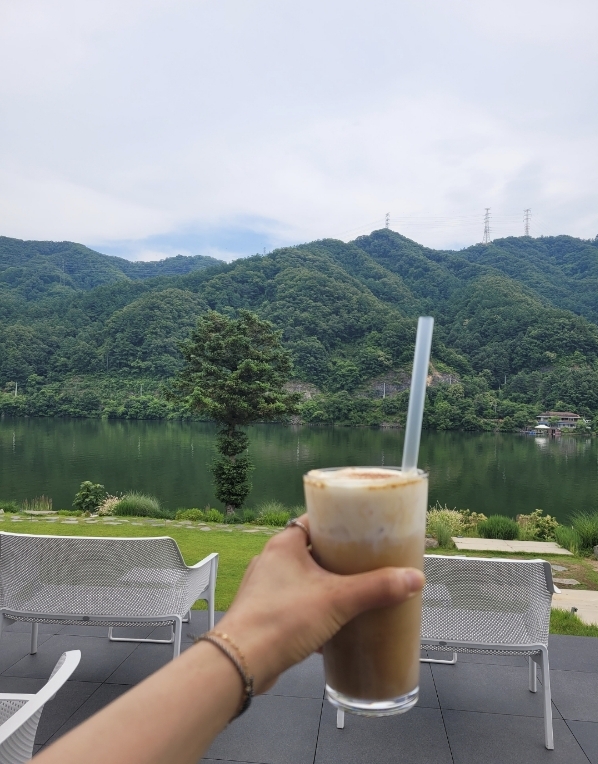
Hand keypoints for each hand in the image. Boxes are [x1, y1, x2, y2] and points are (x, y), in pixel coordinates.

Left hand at [216, 514, 424, 692]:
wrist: (242, 662)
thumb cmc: (281, 620)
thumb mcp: (338, 600)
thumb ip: (377, 588)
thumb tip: (414, 578)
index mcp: (285, 544)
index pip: (316, 520)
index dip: (339, 522)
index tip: (362, 528)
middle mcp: (272, 561)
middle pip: (313, 551)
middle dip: (339, 560)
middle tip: (366, 563)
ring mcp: (266, 588)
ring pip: (304, 580)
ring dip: (326, 586)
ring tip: (354, 593)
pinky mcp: (265, 614)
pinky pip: (296, 604)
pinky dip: (315, 610)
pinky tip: (333, 623)